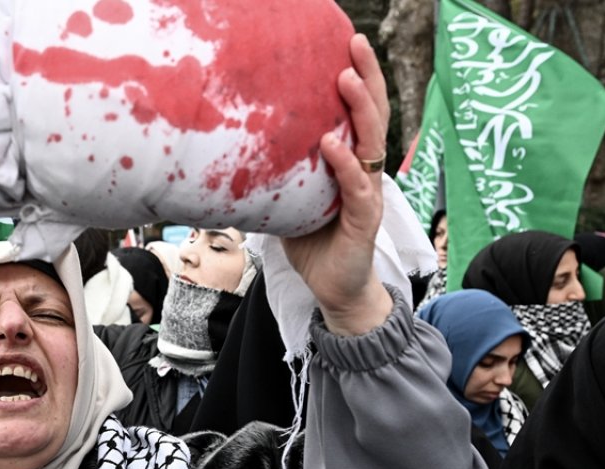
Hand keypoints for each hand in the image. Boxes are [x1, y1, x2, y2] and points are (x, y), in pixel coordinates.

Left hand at [281, 34, 392, 335]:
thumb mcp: (290, 198)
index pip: (360, 112)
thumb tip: (230, 147)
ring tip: (346, 79)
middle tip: (356, 43)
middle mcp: (365, 172)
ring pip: (371, 144)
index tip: (346, 42)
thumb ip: (277, 171)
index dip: (358, 77)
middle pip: (374, 116)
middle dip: (367, 78)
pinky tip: (331, 145)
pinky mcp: (363, 222)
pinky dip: (345, 165)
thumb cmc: (313, 241)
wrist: (335, 289)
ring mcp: (368, 195)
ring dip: (359, 110)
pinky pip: (357, 189)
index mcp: (352, 162)